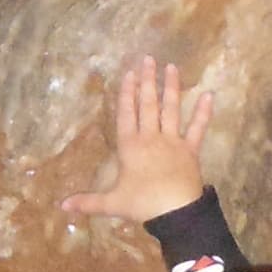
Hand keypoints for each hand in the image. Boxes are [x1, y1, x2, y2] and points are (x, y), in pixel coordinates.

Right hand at [63, 57, 213, 225]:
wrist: (176, 212)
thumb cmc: (142, 204)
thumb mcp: (111, 203)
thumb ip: (87, 201)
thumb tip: (61, 205)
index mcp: (130, 146)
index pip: (126, 114)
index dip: (126, 93)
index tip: (129, 73)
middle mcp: (150, 137)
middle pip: (147, 105)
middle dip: (146, 81)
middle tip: (148, 58)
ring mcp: (172, 141)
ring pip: (171, 110)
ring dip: (171, 88)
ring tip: (171, 67)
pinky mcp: (191, 150)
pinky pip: (198, 128)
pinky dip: (204, 112)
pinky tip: (210, 95)